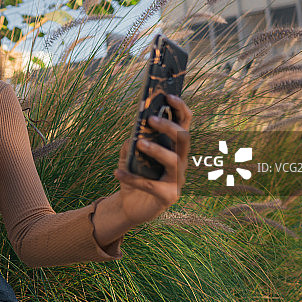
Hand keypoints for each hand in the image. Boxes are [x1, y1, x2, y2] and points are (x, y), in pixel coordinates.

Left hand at [114, 94, 191, 225]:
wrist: (129, 205)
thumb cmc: (134, 174)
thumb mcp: (131, 154)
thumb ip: (134, 140)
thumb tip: (135, 130)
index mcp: (174, 148)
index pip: (184, 125)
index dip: (180, 109)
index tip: (169, 96)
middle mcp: (180, 162)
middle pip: (183, 139)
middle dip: (169, 127)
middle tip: (151, 119)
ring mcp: (177, 180)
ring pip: (174, 160)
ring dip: (157, 150)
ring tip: (139, 143)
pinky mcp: (168, 196)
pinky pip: (150, 185)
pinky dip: (132, 178)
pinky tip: (117, 172)